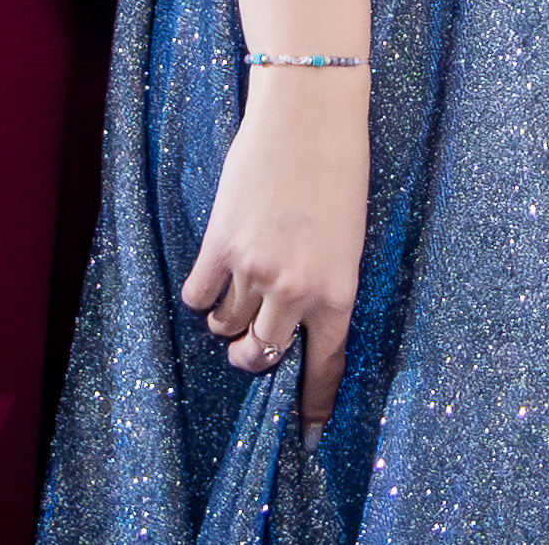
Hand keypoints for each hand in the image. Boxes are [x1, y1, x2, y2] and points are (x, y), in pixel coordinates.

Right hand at [181, 66, 368, 422]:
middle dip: (254, 357)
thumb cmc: (340, 170)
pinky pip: (199, 296)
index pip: (324, 367)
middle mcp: (295, 290)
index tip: (307, 433)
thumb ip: (324, 286)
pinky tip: (214, 275)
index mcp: (338, 293)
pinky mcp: (219, 244)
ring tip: (235, 294)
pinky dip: (203, 294)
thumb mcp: (349, 241)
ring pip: (225, 327)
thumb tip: (298, 323)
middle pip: (261, 355)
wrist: (309, 115)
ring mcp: (253, 270)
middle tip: (251, 343)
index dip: (312, 405)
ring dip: (227, 321)